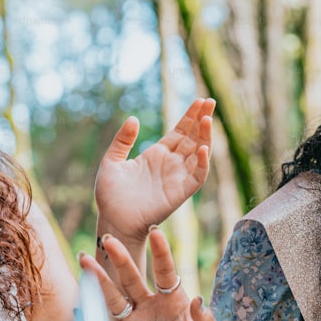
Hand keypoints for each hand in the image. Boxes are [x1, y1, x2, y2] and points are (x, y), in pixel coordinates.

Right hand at [79, 228, 221, 320]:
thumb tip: (200, 300)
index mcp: (174, 300)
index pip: (165, 271)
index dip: (161, 253)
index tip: (155, 232)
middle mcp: (151, 306)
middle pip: (133, 278)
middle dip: (121, 259)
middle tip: (109, 239)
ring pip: (114, 297)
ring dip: (99, 280)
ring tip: (84, 260)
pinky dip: (92, 315)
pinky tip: (80, 302)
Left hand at [95, 98, 213, 243]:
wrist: (113, 220)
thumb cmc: (110, 196)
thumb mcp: (111, 162)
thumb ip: (122, 141)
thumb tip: (133, 118)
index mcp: (157, 154)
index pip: (180, 131)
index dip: (190, 116)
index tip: (200, 100)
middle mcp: (172, 164)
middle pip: (193, 137)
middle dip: (202, 119)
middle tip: (211, 101)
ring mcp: (178, 177)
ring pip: (199, 153)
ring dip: (205, 137)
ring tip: (207, 119)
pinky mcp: (181, 192)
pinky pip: (197, 176)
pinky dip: (203, 163)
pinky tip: (204, 148)